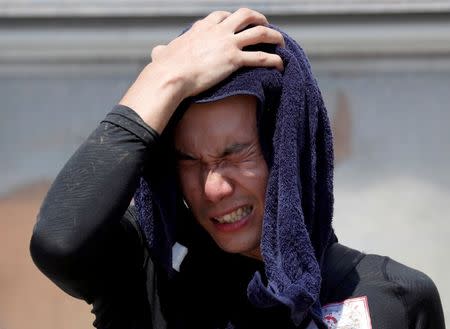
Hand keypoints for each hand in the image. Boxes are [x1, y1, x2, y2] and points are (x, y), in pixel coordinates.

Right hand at [151, 8, 284, 96]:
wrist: (171, 75)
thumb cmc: (165, 67)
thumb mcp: (163, 53)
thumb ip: (163, 50)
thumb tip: (157, 52)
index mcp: (202, 28)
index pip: (221, 16)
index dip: (233, 18)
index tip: (239, 24)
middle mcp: (218, 31)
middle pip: (245, 15)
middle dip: (259, 18)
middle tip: (266, 26)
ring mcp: (228, 44)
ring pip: (259, 32)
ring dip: (274, 36)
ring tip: (282, 43)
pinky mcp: (234, 60)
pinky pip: (261, 57)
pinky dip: (274, 60)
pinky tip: (281, 65)